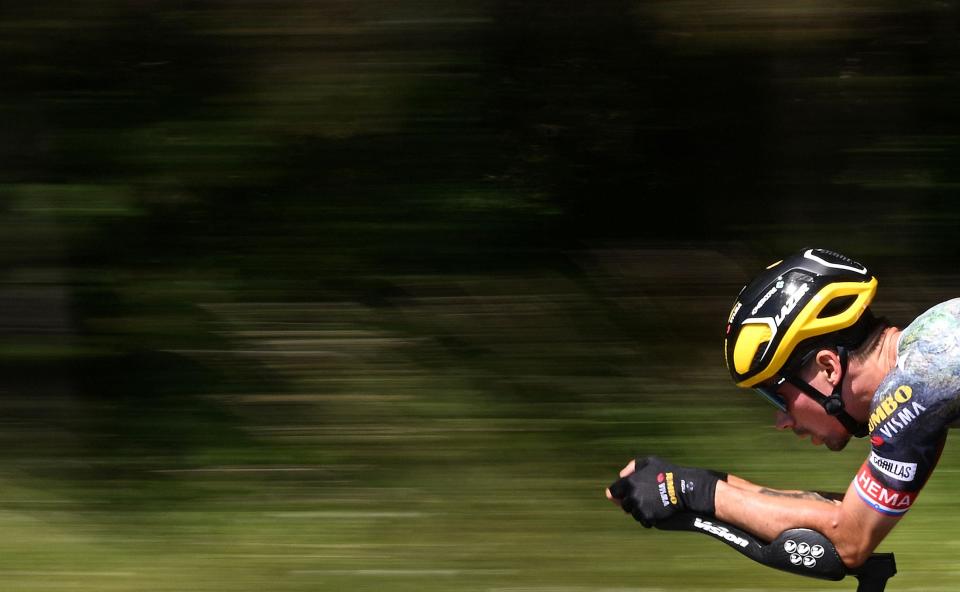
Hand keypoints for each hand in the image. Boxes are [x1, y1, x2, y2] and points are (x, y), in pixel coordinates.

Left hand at [605, 456, 724, 526]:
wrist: (683, 488)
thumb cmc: (666, 472)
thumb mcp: (648, 462)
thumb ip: (632, 467)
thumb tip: (621, 475)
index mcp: (628, 483)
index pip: (612, 492)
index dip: (617, 493)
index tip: (622, 495)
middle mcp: (631, 496)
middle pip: (623, 504)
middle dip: (630, 502)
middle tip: (642, 499)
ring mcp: (639, 508)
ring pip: (633, 514)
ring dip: (639, 511)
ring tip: (650, 504)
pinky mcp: (649, 517)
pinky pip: (643, 521)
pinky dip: (647, 519)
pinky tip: (654, 512)